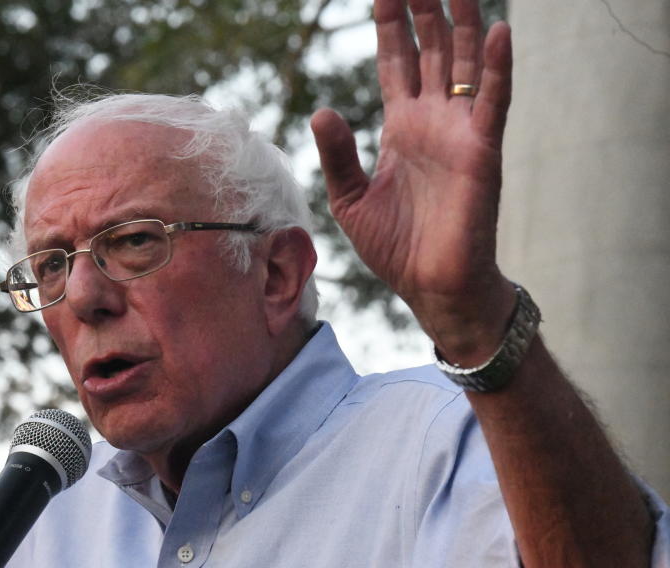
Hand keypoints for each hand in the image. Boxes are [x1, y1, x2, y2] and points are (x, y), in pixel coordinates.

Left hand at [311, 0, 514, 363]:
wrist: (430, 286)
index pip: (396, 63)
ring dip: (462, 23)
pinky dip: (498, 67)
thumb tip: (320, 110)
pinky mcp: (482, 152)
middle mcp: (432, 121)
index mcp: (401, 128)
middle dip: (425, 10)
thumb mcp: (351, 200)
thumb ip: (338, 156)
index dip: (391, 26)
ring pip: (463, 64)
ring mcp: (459, 132)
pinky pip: (494, 102)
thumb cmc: (396, 247)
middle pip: (430, 51)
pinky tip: (500, 31)